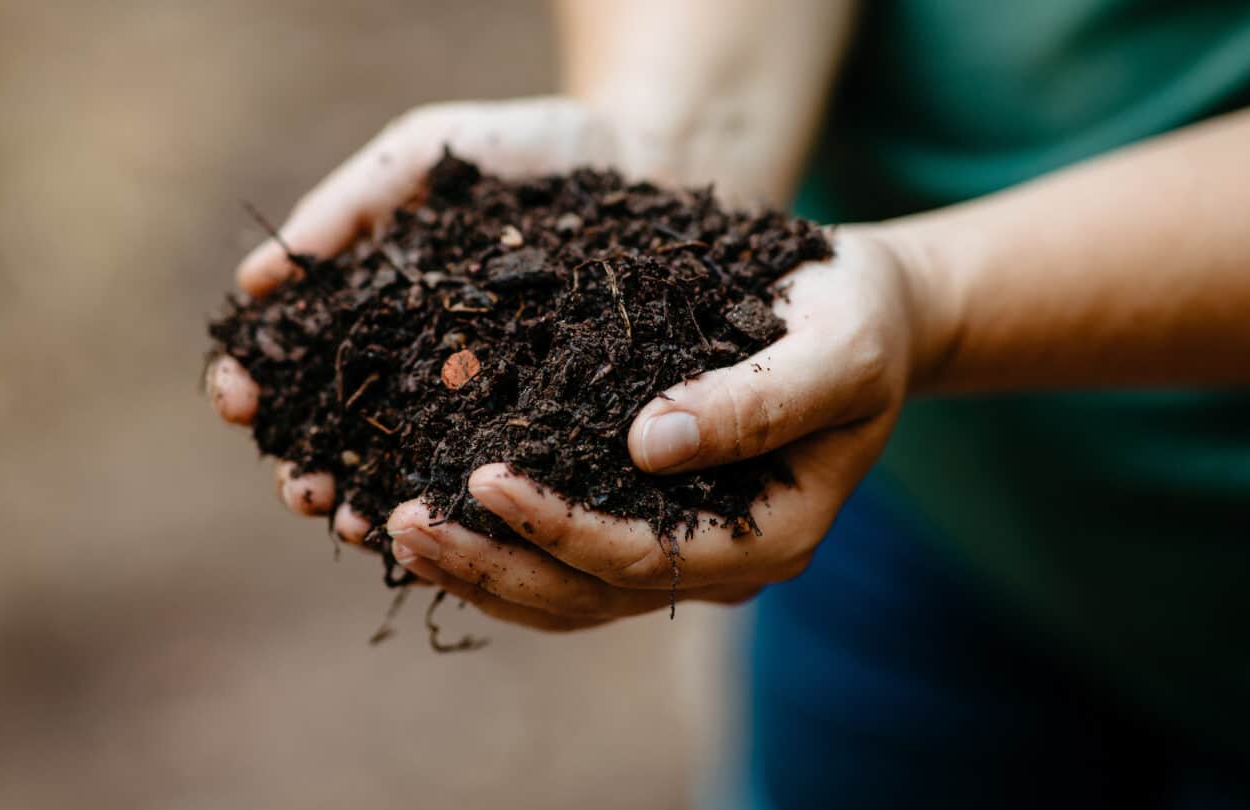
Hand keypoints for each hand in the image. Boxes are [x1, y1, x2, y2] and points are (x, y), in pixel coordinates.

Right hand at [208, 96, 637, 529]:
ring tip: (356, 526)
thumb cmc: (524, 151)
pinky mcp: (547, 422)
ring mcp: (479, 401)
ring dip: (373, 506)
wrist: (644, 157)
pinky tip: (444, 525)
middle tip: (301, 491)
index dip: (257, 385)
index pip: (296, 362)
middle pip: (341, 436)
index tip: (239, 400)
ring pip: (410, 471)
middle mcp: (416, 369)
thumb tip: (251, 286)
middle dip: (307, 470)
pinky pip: (499, 472)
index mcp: (373, 312)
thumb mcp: (425, 158)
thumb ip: (346, 208)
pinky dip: (464, 506)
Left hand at [385, 230, 921, 630]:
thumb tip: (651, 443)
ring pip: (562, 591)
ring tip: (386, 526)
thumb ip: (762, 400)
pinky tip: (422, 503)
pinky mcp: (644, 513)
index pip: (647, 559)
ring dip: (474, 568)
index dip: (560, 528)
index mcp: (770, 535)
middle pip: (587, 594)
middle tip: (397, 518)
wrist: (863, 312)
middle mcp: (717, 559)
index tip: (482, 477)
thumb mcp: (837, 345)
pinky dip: (489, 541)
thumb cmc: (857, 317)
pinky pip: (558, 552)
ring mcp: (679, 544)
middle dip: (490, 564)